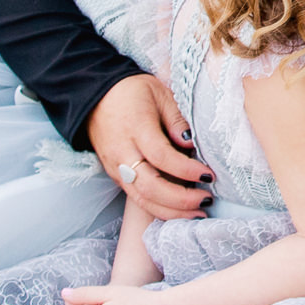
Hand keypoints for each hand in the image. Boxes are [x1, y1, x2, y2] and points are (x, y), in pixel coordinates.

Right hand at [87, 75, 212, 216]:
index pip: (161, 156)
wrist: (95, 96)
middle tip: (206, 200)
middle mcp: (123, 152)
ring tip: (198, 213)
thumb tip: (190, 143)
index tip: (208, 175)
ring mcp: (116, 168)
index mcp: (136, 128)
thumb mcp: (159, 93)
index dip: (186, 170)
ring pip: (141, 199)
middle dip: (180, 199)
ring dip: (171, 211)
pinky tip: (178, 210)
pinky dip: (158, 208)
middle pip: (150, 186)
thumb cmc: (132, 91)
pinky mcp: (115, 176)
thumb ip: (176, 119)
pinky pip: (136, 198)